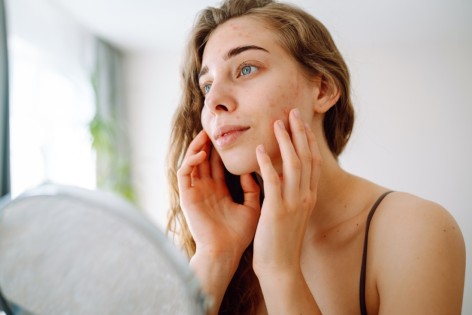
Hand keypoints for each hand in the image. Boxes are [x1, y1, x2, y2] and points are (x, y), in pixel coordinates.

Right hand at [177, 130, 260, 260]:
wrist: (226, 252)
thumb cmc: (240, 235)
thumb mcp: (252, 207)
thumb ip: (252, 188)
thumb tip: (256, 168)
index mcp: (220, 191)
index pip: (218, 165)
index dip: (222, 150)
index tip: (233, 134)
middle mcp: (206, 189)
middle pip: (204, 160)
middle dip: (208, 143)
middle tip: (216, 126)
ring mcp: (195, 192)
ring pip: (192, 162)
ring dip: (197, 147)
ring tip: (207, 135)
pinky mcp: (187, 196)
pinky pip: (184, 173)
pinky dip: (190, 161)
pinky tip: (202, 154)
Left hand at [253, 108, 320, 276]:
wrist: (280, 267)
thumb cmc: (281, 240)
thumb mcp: (292, 213)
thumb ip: (290, 194)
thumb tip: (283, 177)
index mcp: (309, 196)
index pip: (312, 162)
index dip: (307, 140)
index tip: (300, 123)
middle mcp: (305, 196)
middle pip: (306, 157)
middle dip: (300, 132)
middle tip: (292, 112)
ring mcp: (293, 203)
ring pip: (294, 164)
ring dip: (286, 141)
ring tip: (277, 123)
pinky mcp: (278, 211)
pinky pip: (274, 181)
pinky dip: (268, 163)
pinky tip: (261, 149)